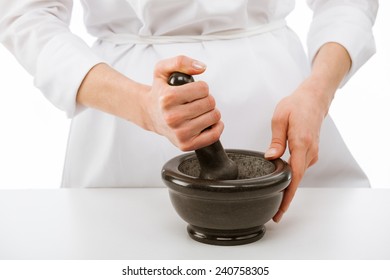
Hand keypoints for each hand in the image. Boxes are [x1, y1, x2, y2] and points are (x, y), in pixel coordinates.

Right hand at [143, 55, 222, 150]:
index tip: (191, 91)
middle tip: (194, 102)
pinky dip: (216, 127)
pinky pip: (214, 135)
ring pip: (214, 117)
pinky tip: (206, 122)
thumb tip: (201, 67)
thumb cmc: (160, 93)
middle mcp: (172, 117)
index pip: (203, 88)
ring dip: (210, 112)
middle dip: (206, 99)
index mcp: (167, 98)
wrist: (150, 114)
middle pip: (210, 103)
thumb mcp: (162, 70)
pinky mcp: (186, 144)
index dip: (201, 87)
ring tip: (197, 112)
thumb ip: (181, 62)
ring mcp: (179, 133)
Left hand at [265, 42, 350, 222]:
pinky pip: (300, 168)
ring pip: (298, 175)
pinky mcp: (310, 152)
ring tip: (275, 200)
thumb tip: (270, 157)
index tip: (281, 210)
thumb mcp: (280, 118)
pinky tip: (281, 181)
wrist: (314, 98)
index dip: (287, 195)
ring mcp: (312, 152)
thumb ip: (275, 140)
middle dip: (285, 196)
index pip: (295, 176)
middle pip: (297, 180)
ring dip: (288, 187)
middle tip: (273, 212)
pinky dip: (291, 177)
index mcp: (301, 143)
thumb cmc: (297, 105)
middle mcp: (309, 151)